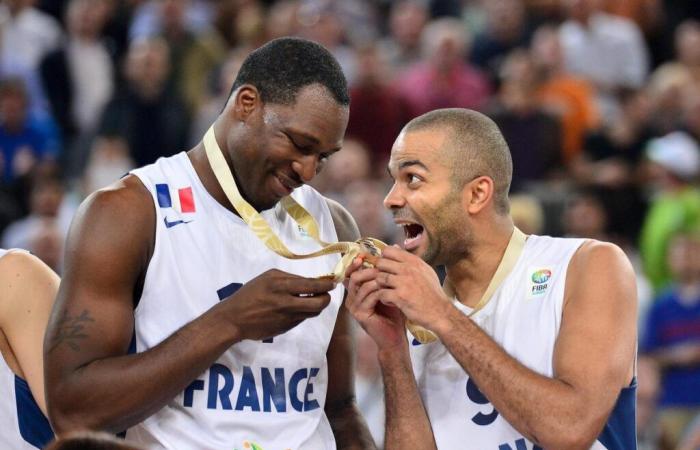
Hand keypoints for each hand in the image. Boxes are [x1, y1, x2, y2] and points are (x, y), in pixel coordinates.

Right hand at [215, 269, 333, 340]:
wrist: (234, 319)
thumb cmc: (250, 294)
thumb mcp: (268, 278)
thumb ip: (289, 279)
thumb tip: (311, 282)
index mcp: (280, 285)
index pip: (312, 285)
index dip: (326, 285)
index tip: (332, 283)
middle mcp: (285, 302)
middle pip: (318, 303)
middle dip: (326, 299)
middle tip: (326, 295)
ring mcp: (287, 317)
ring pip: (312, 312)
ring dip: (317, 307)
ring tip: (313, 301)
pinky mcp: (286, 328)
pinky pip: (302, 319)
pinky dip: (304, 313)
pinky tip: (297, 309)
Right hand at [344, 257, 406, 350]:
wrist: (395, 337)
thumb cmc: (393, 314)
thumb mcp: (390, 290)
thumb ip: (388, 271)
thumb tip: (393, 247)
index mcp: (356, 292)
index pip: (351, 273)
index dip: (356, 263)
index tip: (366, 255)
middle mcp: (352, 299)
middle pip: (354, 277)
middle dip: (368, 269)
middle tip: (381, 266)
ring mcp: (354, 307)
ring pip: (362, 286)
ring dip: (376, 280)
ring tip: (389, 277)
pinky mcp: (360, 314)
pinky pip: (369, 297)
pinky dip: (380, 292)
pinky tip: (390, 291)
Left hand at [373, 246, 452, 332]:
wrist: (440, 312)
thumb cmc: (432, 292)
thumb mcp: (425, 271)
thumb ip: (409, 260)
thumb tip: (395, 246)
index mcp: (414, 261)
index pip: (389, 250)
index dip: (384, 258)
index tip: (386, 267)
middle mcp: (408, 269)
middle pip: (381, 263)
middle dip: (380, 272)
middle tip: (384, 281)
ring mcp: (404, 282)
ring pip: (379, 278)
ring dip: (380, 286)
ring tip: (387, 292)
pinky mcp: (400, 296)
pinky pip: (382, 293)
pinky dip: (383, 298)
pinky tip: (390, 301)